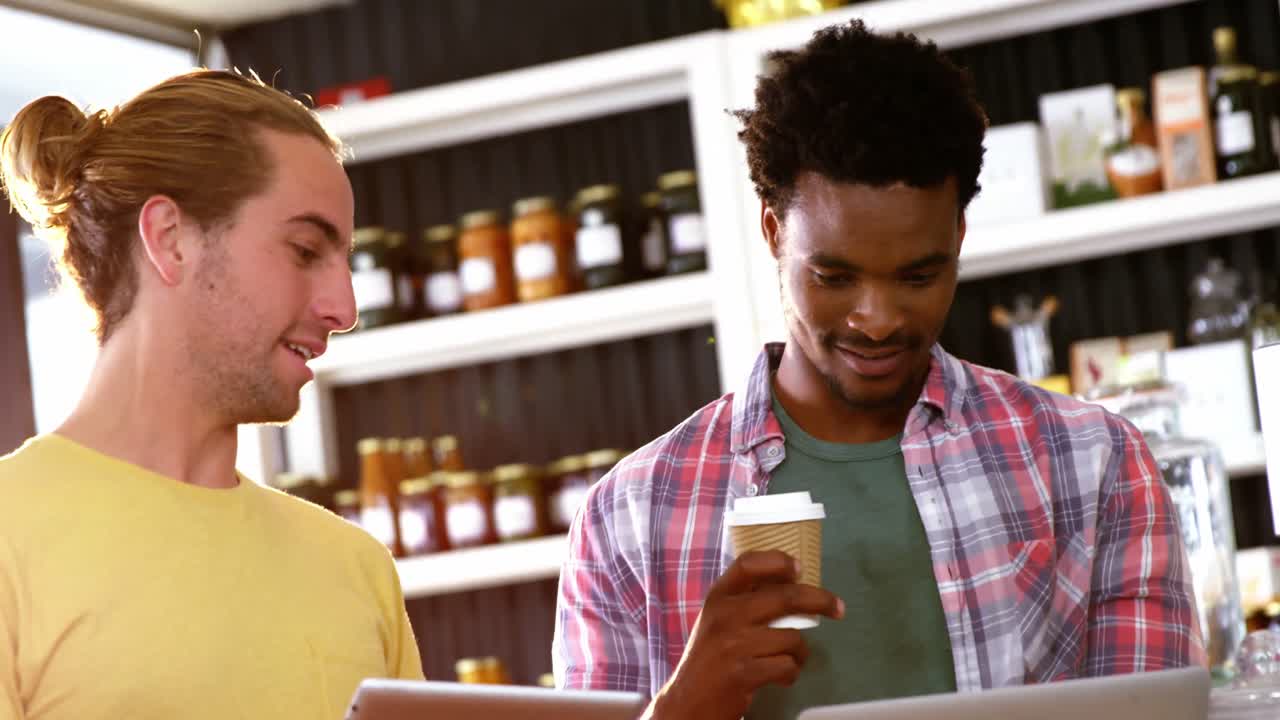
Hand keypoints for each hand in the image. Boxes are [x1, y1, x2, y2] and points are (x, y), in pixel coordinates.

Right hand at [645, 550, 843, 719]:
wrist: (687, 701)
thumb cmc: (709, 660)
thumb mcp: (717, 621)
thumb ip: (743, 602)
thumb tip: (789, 585)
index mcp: (717, 598)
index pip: (748, 563)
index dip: (777, 561)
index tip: (799, 566)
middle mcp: (725, 615)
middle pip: (785, 596)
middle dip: (819, 599)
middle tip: (838, 607)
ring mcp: (734, 644)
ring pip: (792, 637)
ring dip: (800, 652)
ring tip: (790, 659)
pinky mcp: (743, 672)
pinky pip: (787, 665)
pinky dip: (791, 672)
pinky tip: (781, 676)